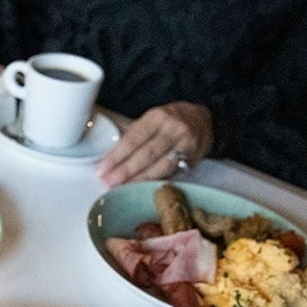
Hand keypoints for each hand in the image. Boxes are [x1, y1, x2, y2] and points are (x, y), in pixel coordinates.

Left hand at [95, 102, 213, 186]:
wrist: (204, 120)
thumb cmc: (171, 120)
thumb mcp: (152, 119)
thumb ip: (134, 135)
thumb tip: (110, 158)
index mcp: (157, 117)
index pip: (133, 139)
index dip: (116, 156)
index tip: (102, 169)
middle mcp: (172, 129)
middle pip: (146, 154)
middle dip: (125, 171)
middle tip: (108, 183)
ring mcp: (185, 144)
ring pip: (160, 167)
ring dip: (139, 180)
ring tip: (122, 189)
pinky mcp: (193, 159)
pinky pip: (172, 174)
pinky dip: (156, 182)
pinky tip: (142, 189)